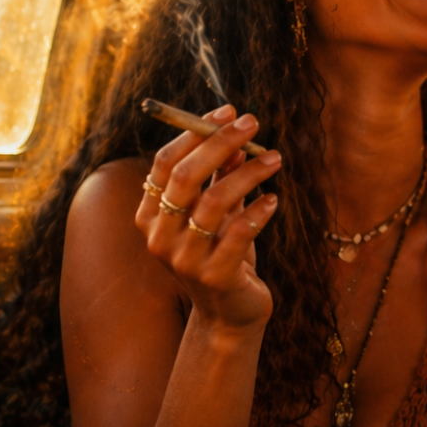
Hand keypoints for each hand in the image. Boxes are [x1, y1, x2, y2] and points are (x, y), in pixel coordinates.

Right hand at [135, 105, 282, 330]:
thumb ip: (220, 180)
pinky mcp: (214, 276)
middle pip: (186, 177)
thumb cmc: (223, 255)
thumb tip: (235, 140)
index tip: (227, 112)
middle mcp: (159, 236)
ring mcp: (183, 258)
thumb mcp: (219, 214)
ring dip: (248, 173)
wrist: (230, 314)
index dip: (195, 133)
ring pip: (214, 202)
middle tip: (252, 123)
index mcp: (151, 216)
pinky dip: (258, 211)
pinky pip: (238, 233)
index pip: (166, 163)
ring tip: (275, 159)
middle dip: (220, 143)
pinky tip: (273, 200)